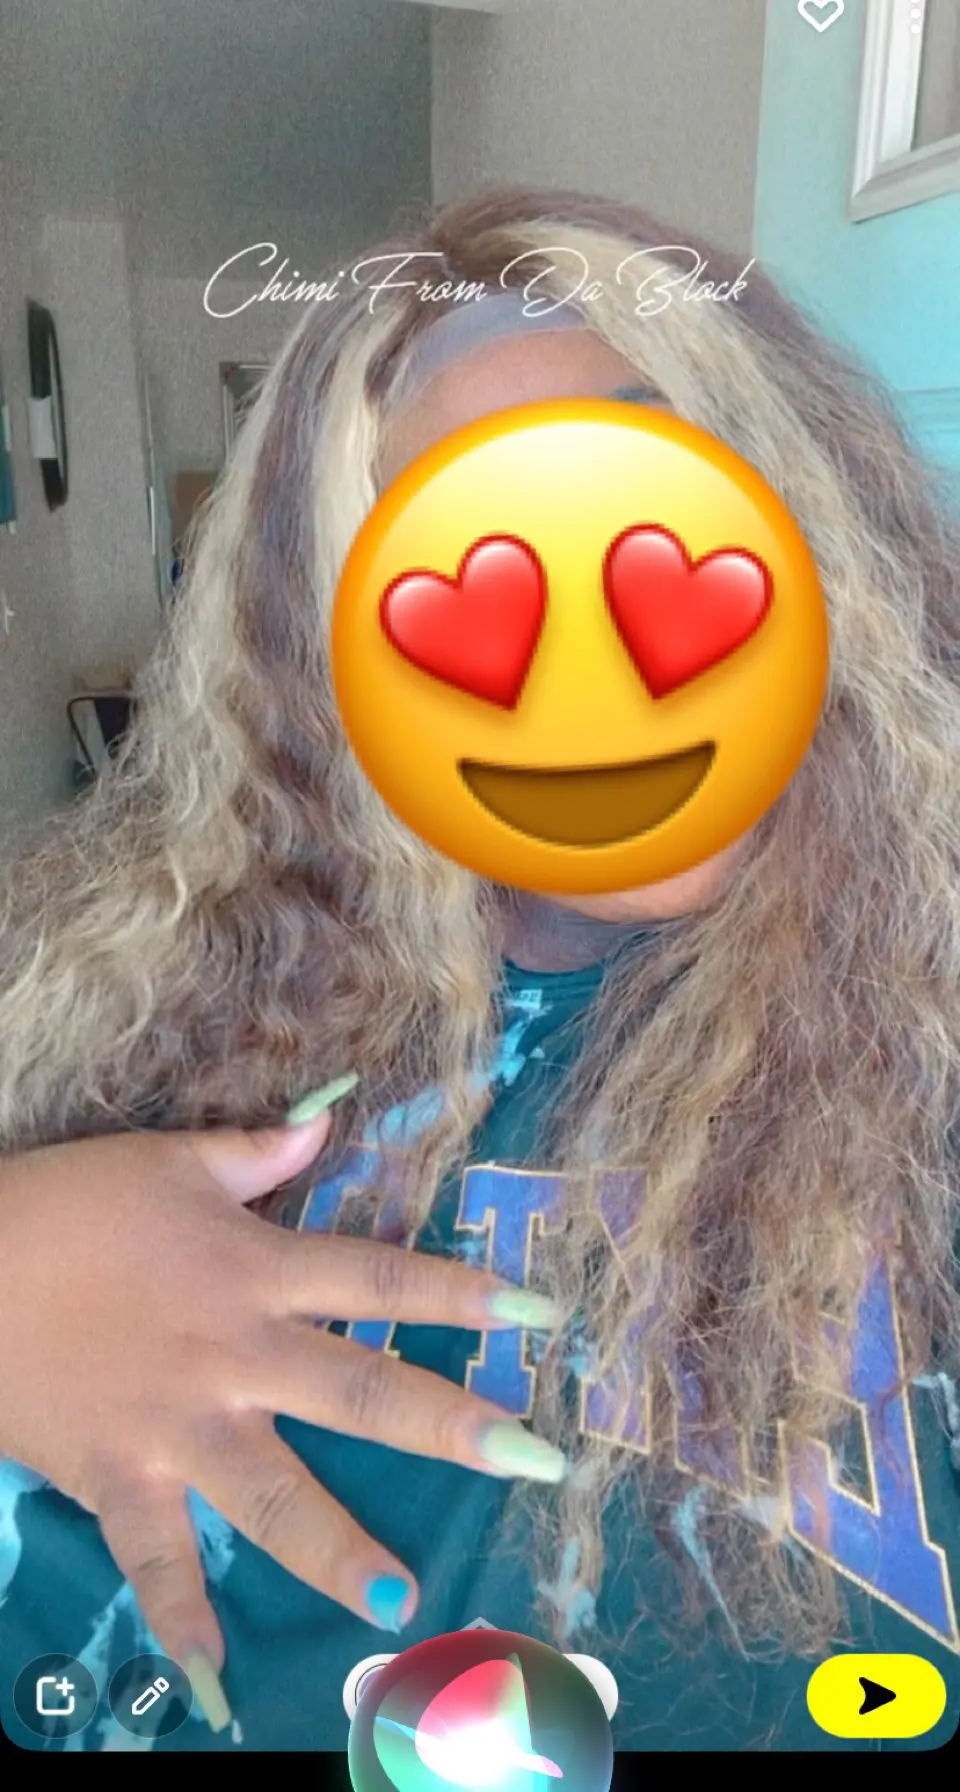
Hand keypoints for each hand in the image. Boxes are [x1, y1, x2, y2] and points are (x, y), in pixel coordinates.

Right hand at [0, 1118, 562, 1693]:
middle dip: (454, 1427)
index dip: (464, 1295)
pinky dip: (180, 1617)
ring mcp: (182, 1427)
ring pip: (279, 1497)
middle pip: (365, 1393)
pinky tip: (213, 1675)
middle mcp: (239, 1357)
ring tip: (407, 1601)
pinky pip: (155, 1559)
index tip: (544, 1315)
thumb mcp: (167, 1160)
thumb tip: (326, 1123)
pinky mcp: (119, 1478)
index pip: (382, 1280)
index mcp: (259, 1271)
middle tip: (535, 1459)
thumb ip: (255, 1151)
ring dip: (343, 1551)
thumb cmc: (69, 1205)